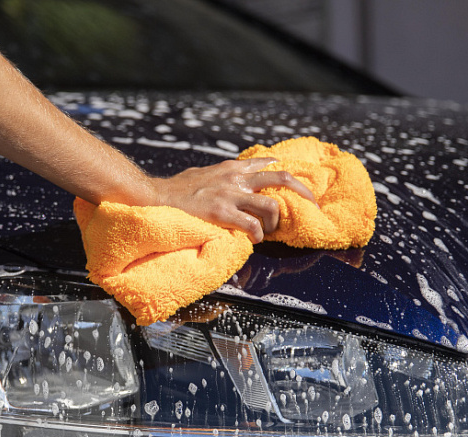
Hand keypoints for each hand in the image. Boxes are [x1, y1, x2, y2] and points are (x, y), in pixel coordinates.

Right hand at [150, 158, 315, 243]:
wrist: (155, 196)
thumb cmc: (176, 190)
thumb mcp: (202, 174)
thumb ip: (219, 176)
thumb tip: (227, 180)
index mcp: (231, 169)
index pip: (267, 164)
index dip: (286, 175)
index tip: (296, 187)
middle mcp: (235, 178)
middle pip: (281, 179)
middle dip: (303, 192)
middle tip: (311, 205)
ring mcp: (229, 195)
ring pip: (271, 206)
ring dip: (275, 223)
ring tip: (267, 232)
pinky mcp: (221, 213)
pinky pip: (252, 226)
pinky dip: (258, 236)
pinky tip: (253, 241)